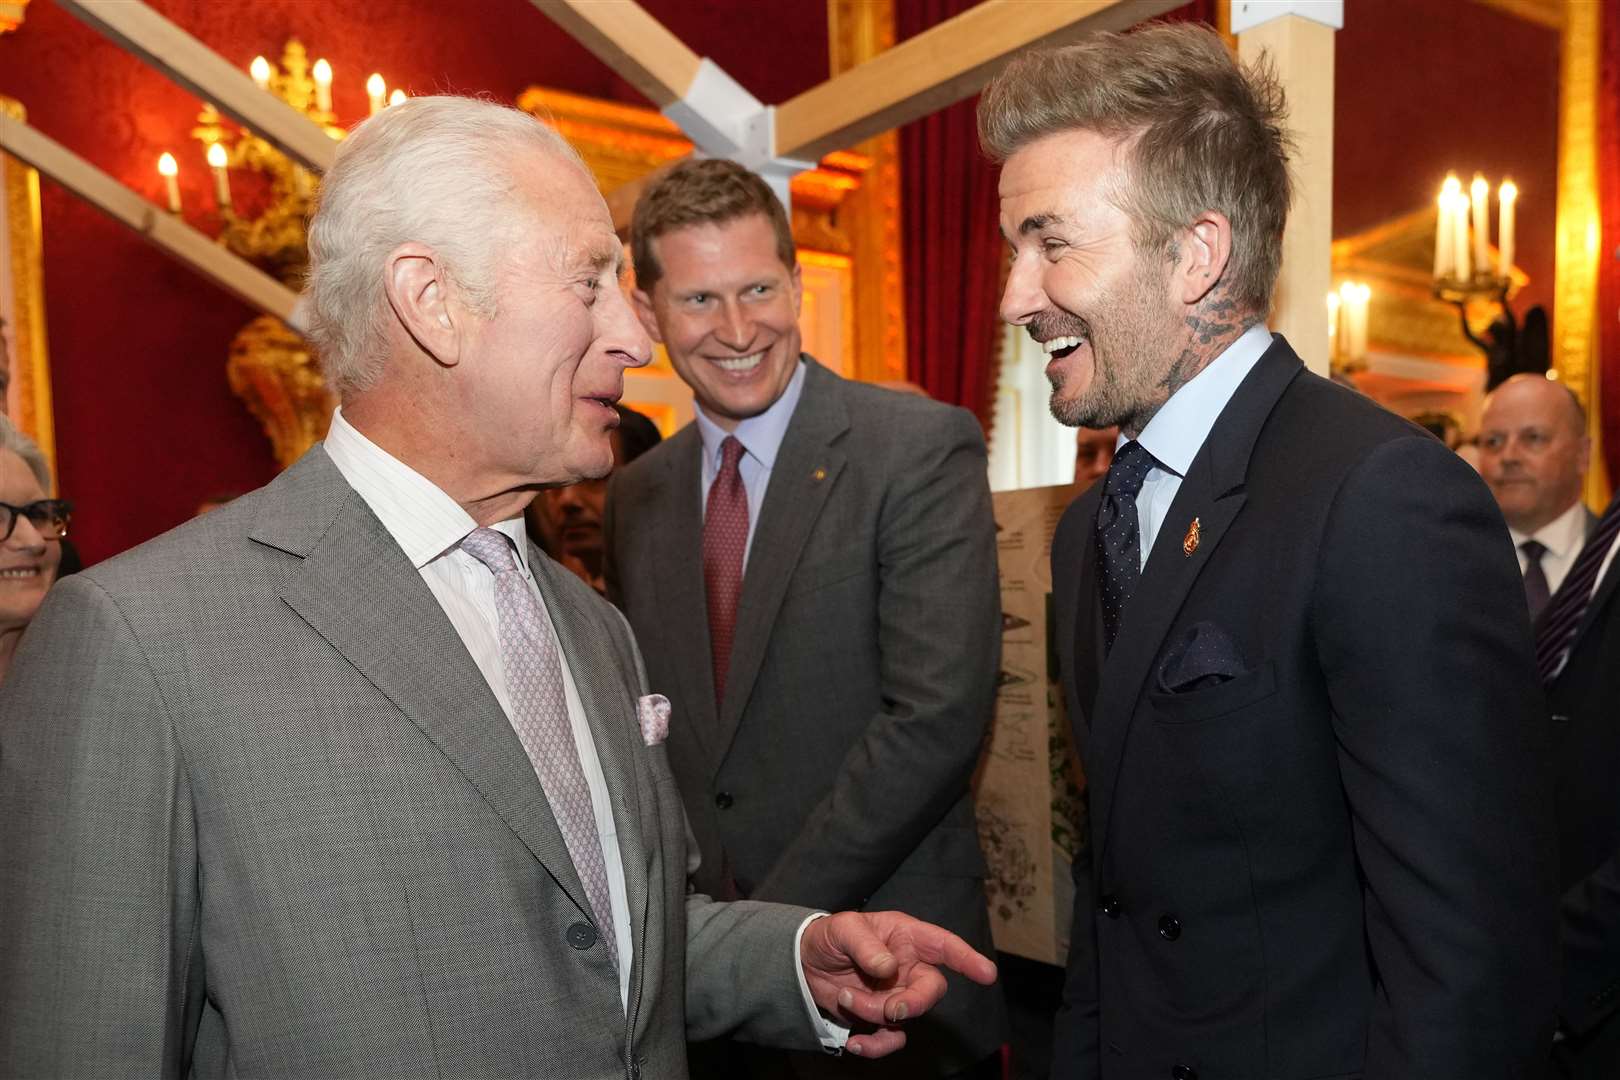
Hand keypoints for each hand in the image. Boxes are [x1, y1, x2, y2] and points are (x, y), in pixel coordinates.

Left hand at [799, 910, 997, 1058]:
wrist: (804, 964)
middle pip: (932, 990)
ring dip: (876, 1015)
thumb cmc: (830, 937)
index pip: (944, 946)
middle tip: (890, 1009)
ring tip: (845, 999)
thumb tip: (889, 969)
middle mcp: (909, 967)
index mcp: (907, 938)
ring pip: (906, 1017)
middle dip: (914, 1003)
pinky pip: (891, 1039)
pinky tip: (854, 1041)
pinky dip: (874, 1046)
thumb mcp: (843, 930)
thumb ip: (866, 947)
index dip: (968, 959)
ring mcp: (897, 995)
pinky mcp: (881, 1018)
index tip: (987, 974)